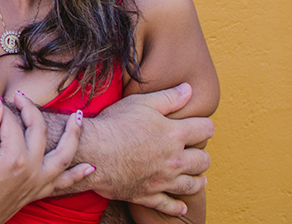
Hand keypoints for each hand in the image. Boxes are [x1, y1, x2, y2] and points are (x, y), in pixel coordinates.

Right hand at [0, 92, 92, 223]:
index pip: (11, 121)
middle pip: (38, 130)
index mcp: (14, 158)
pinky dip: (78, 175)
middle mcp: (32, 170)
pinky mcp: (37, 193)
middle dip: (31, 109)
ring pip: (63, 155)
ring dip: (73, 135)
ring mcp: (37, 183)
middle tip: (20, 96)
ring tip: (79, 117)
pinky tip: (90, 167)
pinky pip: (64, 184)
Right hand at [83, 83, 213, 215]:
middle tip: (195, 151)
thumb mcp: (141, 103)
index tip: (201, 125)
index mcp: (175, 134)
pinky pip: (169, 205)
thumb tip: (190, 89)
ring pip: (192, 184)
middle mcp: (174, 160)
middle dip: (202, 155)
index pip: (205, 129)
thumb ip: (168, 97)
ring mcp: (162, 180)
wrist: (92, 151)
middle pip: (203, 160)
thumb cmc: (114, 123)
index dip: (204, 125)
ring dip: (198, 180)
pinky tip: (182, 206)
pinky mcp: (148, 194)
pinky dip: (177, 207)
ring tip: (198, 177)